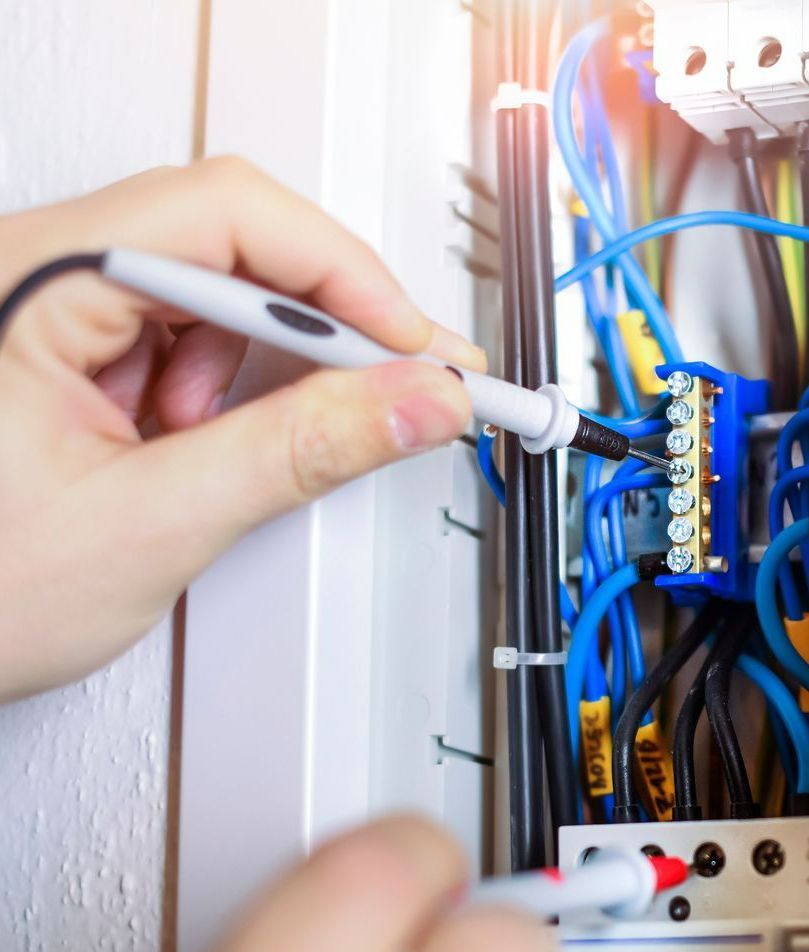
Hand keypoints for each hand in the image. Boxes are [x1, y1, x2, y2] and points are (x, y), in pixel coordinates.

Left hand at [0, 158, 479, 698]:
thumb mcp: (151, 524)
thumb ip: (298, 454)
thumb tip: (411, 402)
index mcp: (26, 280)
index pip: (226, 216)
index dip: (341, 277)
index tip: (414, 344)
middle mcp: (34, 270)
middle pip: (230, 240)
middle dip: (316, 328)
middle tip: (390, 382)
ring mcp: (50, 306)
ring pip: (214, 290)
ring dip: (256, 369)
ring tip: (217, 450)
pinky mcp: (69, 346)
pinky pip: (180, 335)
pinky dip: (217, 391)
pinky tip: (189, 443)